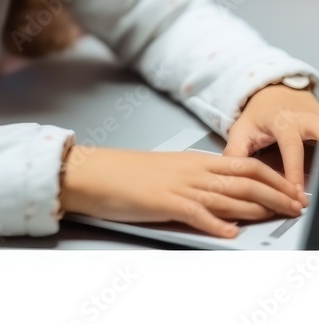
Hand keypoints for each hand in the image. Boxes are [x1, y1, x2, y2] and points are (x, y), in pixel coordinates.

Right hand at [60, 146, 306, 238]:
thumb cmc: (127, 174)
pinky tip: (230, 233)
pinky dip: (214, 223)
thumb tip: (220, 196)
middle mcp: (192, 170)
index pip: (244, 164)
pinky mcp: (163, 202)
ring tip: (279, 216)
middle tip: (297, 205)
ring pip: (227, 195)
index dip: (273, 176)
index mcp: (194, 161)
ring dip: (257, 208)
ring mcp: (179, 186)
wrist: (95, 172)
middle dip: (276, 192)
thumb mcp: (168, 171)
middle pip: (245, 179)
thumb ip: (195, 180)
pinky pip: (195, 213)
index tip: (292, 189)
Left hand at [224, 84, 318, 189]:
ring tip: (318, 184)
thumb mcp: (242, 129)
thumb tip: (229, 177)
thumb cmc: (260, 115)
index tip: (297, 194)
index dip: (294, 172)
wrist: (276, 92)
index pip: (292, 149)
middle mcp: (307, 120)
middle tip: (317, 186)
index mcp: (284, 122)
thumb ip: (236, 153)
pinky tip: (318, 175)